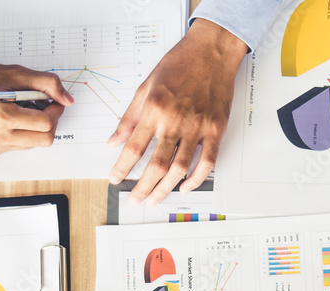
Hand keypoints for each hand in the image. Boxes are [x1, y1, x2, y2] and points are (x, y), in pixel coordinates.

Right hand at [0, 53, 71, 157]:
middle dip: (49, 122)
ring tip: (19, 109)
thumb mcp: (12, 73)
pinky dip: (20, 133)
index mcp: (2, 117)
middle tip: (42, 106)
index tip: (53, 101)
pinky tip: (8, 119)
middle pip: (44, 139)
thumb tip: (68, 99)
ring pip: (32, 144)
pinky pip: (18, 146)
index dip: (55, 111)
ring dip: (34, 128)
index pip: (46, 123)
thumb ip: (45, 83)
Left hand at [107, 19, 248, 204]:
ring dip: (166, 188)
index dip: (122, 167)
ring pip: (180, 167)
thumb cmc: (179, 64)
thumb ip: (130, 117)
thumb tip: (114, 141)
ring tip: (155, 199)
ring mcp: (198, 127)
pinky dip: (196, 178)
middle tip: (135, 199)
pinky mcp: (216, 129)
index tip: (115, 179)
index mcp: (154, 109)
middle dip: (143, 186)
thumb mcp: (146, 86)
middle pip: (156, 164)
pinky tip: (185, 186)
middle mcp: (175, 120)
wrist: (211, 51)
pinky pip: (207, 161)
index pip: (133, 146)